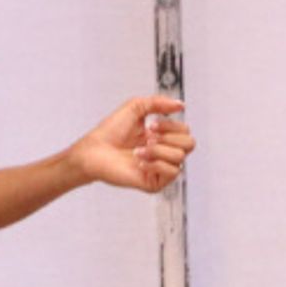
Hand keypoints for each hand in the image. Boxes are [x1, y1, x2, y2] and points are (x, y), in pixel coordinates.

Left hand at [68, 96, 193, 193]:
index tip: (151, 125)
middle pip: (190, 144)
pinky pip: (171, 173)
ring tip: (139, 150)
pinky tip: (139, 162)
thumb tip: (182, 105)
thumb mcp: (137, 107)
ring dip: (158, 150)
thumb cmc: (111, 131)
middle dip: (168, 137)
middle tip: (147, 137)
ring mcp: (159, 169)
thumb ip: (160, 103)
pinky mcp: (153, 183)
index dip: (172, 126)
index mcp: (163, 137)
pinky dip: (155, 164)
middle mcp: (164, 153)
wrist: (95, 150)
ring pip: (179, 157)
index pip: (185, 131)